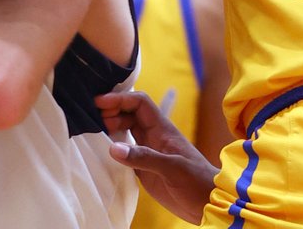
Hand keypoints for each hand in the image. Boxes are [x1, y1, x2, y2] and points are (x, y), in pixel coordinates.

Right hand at [94, 90, 216, 221]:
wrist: (209, 204)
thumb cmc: (197, 181)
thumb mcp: (172, 168)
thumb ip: (143, 157)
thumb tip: (113, 147)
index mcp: (162, 129)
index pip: (139, 103)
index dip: (120, 98)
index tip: (100, 102)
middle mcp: (154, 136)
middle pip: (130, 114)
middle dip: (112, 111)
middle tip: (94, 119)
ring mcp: (149, 151)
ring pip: (126, 130)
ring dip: (111, 127)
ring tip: (94, 131)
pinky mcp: (144, 168)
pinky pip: (125, 152)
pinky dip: (113, 147)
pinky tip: (102, 150)